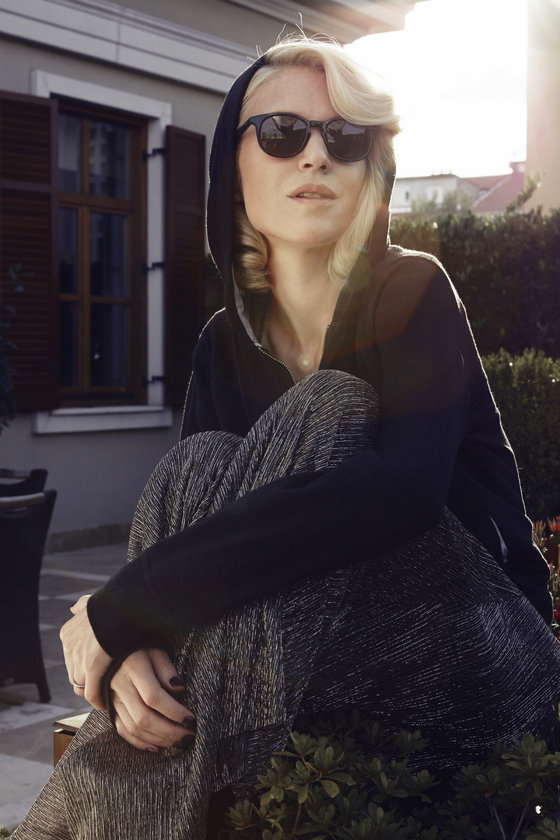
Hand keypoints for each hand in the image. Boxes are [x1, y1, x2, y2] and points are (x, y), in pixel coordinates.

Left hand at [60, 594, 111, 709]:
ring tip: (108, 693)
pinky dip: (99, 700)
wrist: (124, 602)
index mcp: (69, 632)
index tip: (96, 668)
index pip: (71, 658)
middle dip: (87, 679)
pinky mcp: (92, 667)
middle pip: (74, 672)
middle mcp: (70, 645)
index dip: (84, 665)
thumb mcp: (93, 601)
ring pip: (82, 684)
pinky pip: (92, 692)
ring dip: (94, 689)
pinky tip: (107, 703)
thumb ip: (82, 605)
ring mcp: (80, 657)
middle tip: (102, 683)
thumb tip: (74, 607)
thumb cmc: (114, 601)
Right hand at [109, 648, 195, 751]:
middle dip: (169, 732)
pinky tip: (157, 748)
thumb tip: (179, 689)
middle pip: (144, 717)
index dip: (173, 710)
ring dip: (158, 740)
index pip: (153, 696)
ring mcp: (114, 700)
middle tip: (189, 737)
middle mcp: (121, 687)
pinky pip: (123, 731)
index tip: (191, 718)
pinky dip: (140, 743)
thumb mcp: (156, 650)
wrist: (111, 652)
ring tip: (178, 743)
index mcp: (133, 669)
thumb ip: (167, 669)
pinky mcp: (112, 709)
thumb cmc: (140, 650)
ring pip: (134, 728)